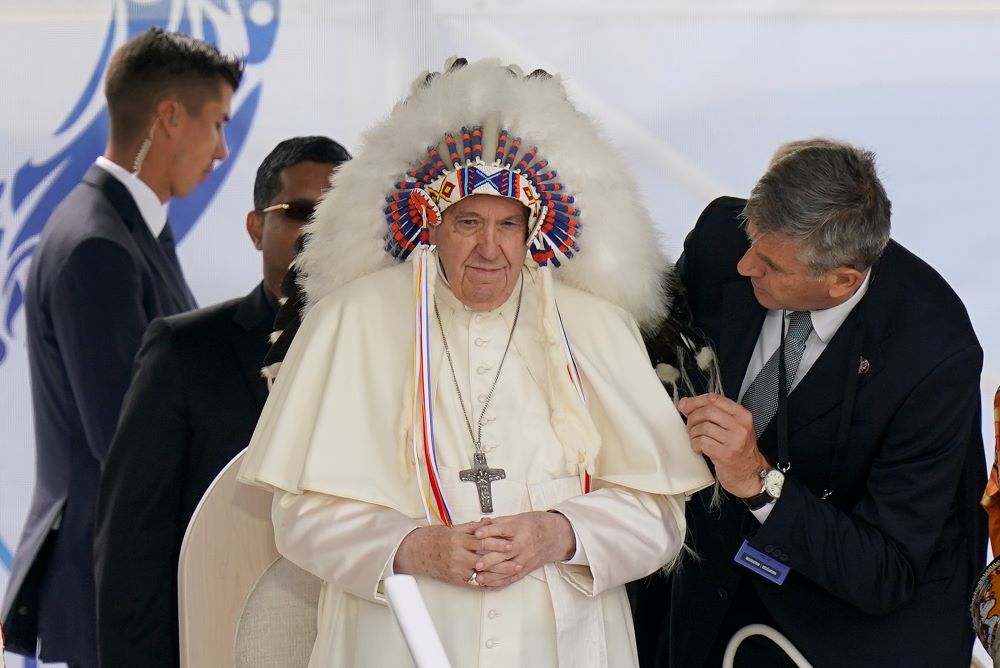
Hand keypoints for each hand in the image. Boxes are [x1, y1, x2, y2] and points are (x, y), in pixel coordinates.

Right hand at [393, 519, 512, 586]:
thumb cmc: (432, 539)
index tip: (509, 545)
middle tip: (517, 562)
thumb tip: (488, 522)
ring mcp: (456, 570)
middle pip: (485, 560)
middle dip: (503, 562)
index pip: (482, 542)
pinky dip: (486, 584)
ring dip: (498, 575)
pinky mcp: (455, 580)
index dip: (497, 544)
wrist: (415, 552)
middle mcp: (458, 556)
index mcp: (458, 541)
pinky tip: (497, 584)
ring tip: (511, 574)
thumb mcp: (452, 528)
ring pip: (482, 574)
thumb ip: (472, 527)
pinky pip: (474, 584)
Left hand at [470, 511, 575, 588]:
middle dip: (490, 560)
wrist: (557, 535)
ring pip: (509, 568)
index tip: (477, 534)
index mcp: (520, 528)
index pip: (503, 530)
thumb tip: (480, 524)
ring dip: (493, 575)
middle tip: (477, 564)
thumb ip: (499, 522)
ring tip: (479, 578)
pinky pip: (514, 577)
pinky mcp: (528, 568)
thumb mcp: (518, 518)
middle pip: (506, 553)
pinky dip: (501, 583)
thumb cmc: (536, 524)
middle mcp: (524, 543)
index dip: (489, 531)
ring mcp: (527, 557)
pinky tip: (490, 585)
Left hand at [677, 393, 768, 497]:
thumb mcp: (733, 427)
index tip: (685, 406)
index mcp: (742, 415)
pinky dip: (695, 445)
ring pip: (703, 427)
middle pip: (707, 411)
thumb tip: (686, 403)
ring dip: (693, 433)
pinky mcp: (725, 454)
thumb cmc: (739, 450)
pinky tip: (700, 448)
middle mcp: (740, 426)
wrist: (750, 473)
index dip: (695, 401)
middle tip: (691, 426)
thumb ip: (714, 414)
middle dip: (692, 417)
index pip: (714, 399)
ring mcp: (734, 440)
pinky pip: (702, 442)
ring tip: (696, 439)